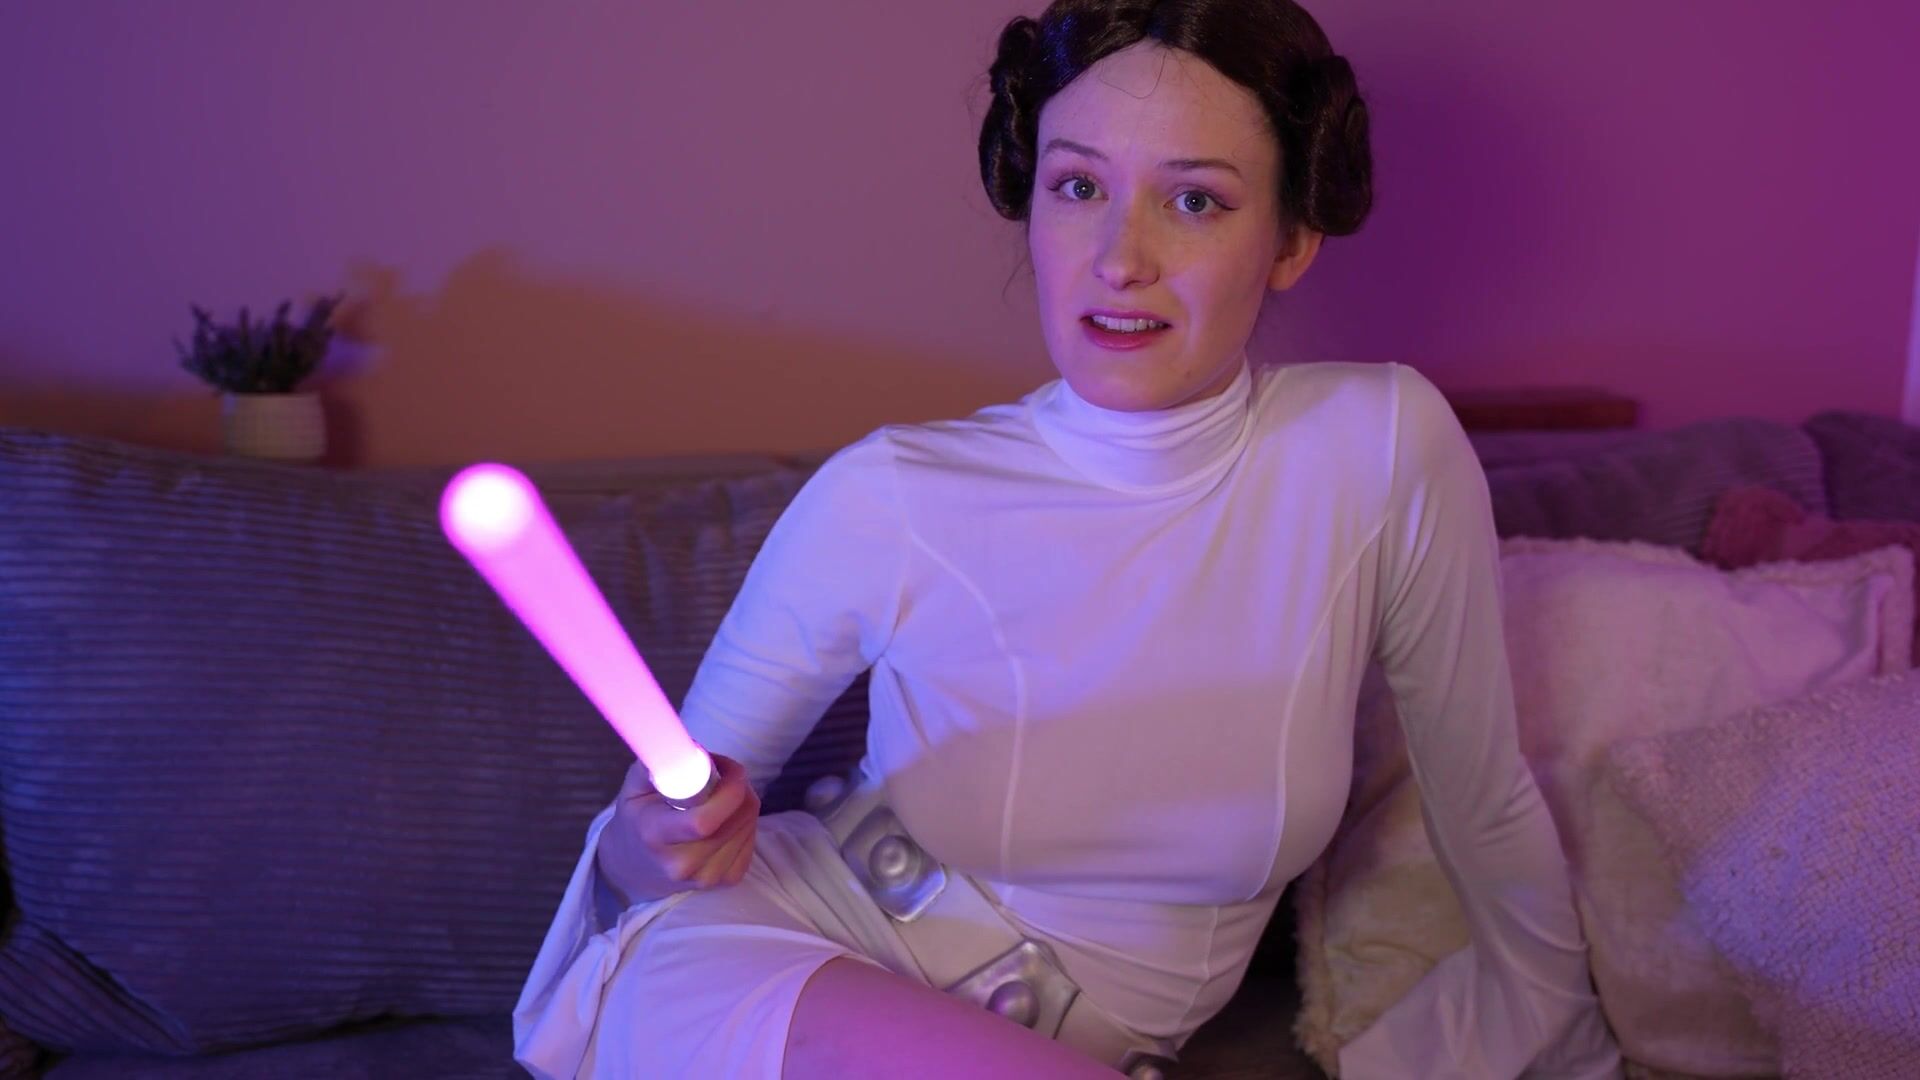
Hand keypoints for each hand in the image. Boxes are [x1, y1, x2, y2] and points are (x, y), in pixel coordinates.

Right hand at [594, 752, 759, 905]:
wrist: (634, 868)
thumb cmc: (636, 819)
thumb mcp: (635, 788)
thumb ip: (658, 764)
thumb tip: (688, 747)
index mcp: (655, 836)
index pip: (704, 820)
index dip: (727, 788)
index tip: (724, 765)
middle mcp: (681, 863)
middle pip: (734, 820)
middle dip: (738, 786)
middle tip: (725, 771)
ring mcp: (705, 877)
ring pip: (748, 826)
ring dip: (744, 800)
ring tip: (721, 792)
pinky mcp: (724, 882)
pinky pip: (751, 841)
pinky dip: (746, 822)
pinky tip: (727, 816)